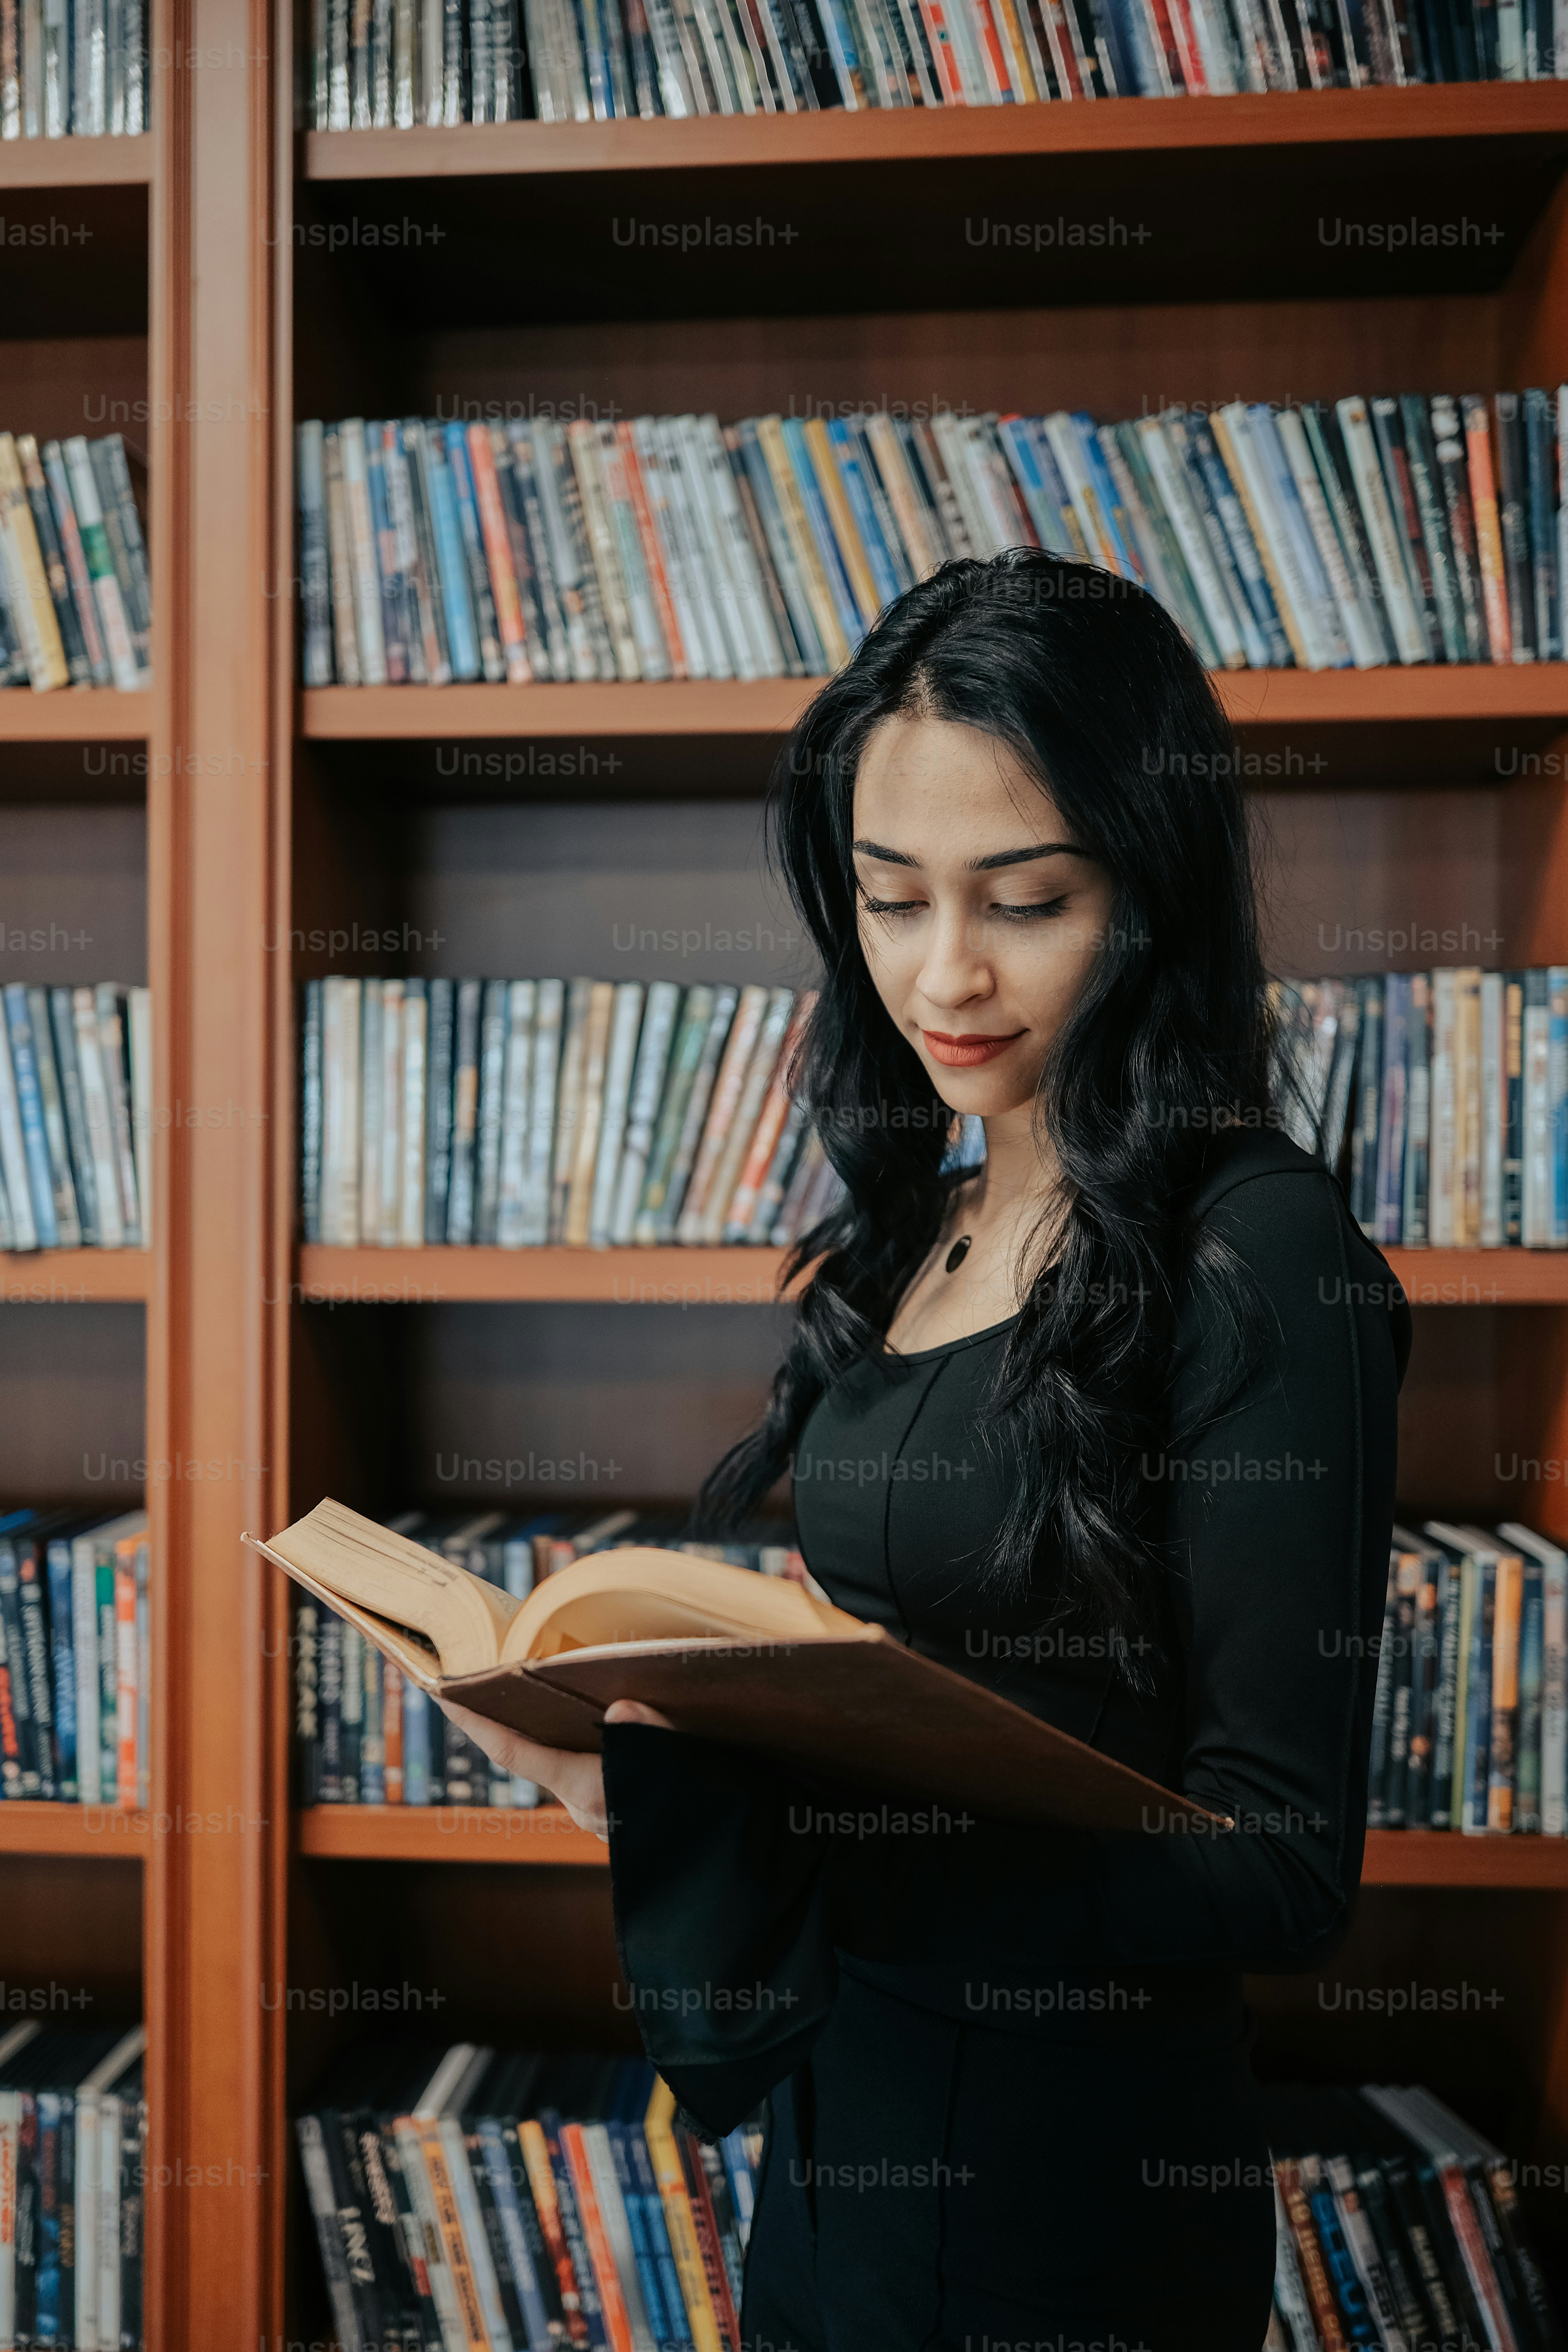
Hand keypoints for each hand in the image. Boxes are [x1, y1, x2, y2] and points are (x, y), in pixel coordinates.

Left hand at [433, 1697, 673, 1839]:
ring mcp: (598, 1811)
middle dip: (513, 1716)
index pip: (513, 1753)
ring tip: (550, 1687)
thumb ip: (649, 1737)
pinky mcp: (616, 1811)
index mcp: (585, 1789)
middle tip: (493, 1673)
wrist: (712, 1874)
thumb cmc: (693, 1821)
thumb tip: (622, 1708)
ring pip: (563, 1761)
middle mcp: (582, 1803)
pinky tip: (602, 1720)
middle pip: (534, 1752)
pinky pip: (589, 1769)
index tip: (444, 1694)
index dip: (475, 1724)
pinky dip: (585, 1743)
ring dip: (553, 1729)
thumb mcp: (677, 1770)